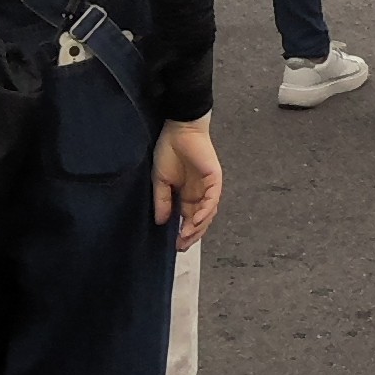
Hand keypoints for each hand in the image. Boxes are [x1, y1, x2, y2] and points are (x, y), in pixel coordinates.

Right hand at [153, 116, 222, 247]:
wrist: (178, 129)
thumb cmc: (169, 151)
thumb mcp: (161, 181)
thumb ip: (162, 201)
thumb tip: (161, 222)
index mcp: (188, 194)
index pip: (189, 219)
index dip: (184, 233)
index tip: (175, 245)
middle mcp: (200, 193)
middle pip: (201, 220)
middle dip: (192, 234)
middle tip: (182, 245)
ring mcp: (209, 186)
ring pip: (208, 212)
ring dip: (199, 226)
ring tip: (187, 236)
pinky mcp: (214, 178)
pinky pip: (213, 198)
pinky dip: (206, 210)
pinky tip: (196, 220)